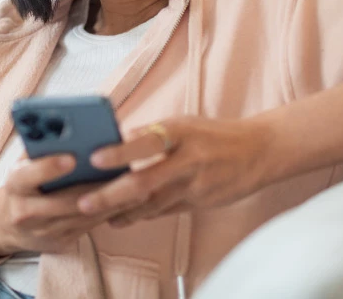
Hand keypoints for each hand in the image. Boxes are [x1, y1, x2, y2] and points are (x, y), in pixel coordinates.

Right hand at [0, 154, 131, 256]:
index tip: (72, 157)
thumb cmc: (26, 180)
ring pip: (82, 216)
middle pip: (63, 201)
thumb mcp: (26, 162)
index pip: (27, 176)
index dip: (48, 167)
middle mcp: (24, 211)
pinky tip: (128, 201)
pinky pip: (88, 228)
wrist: (9, 224)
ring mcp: (42, 231)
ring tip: (135, 186)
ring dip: (110, 202)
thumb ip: (42, 146)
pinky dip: (109, 213)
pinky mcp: (59, 243)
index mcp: (14, 184)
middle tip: (121, 174)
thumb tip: (70, 128)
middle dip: (94, 188)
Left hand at [76, 116, 273, 227]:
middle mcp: (187, 159)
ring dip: (122, 211)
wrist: (258, 152)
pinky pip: (164, 212)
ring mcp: (194, 185)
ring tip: (96, 215)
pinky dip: (142, 215)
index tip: (95, 158)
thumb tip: (115, 141)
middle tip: (84, 202)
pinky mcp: (199, 203)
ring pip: (152, 203)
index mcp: (181, 132)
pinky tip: (122, 218)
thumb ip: (151, 134)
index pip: (146, 142)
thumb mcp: (184, 124)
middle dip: (111, 195)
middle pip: (145, 181)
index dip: (120, 152)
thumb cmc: (213, 134)